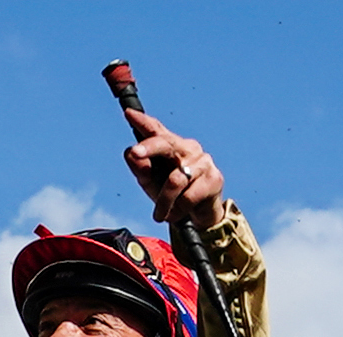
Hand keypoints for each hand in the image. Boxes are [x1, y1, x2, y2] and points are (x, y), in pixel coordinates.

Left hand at [121, 108, 224, 229]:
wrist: (198, 216)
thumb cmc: (172, 195)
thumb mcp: (151, 184)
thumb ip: (140, 170)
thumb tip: (130, 154)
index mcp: (170, 145)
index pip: (156, 129)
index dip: (143, 121)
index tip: (129, 114)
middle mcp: (187, 148)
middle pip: (166, 144)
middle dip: (149, 147)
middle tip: (135, 153)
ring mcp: (202, 161)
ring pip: (175, 180)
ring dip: (164, 201)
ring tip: (160, 215)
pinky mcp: (214, 178)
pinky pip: (189, 196)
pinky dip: (179, 209)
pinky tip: (177, 214)